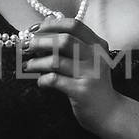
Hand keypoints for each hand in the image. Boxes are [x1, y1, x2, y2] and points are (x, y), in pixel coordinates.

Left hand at [21, 17, 121, 131]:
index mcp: (97, 45)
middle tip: (27, 47)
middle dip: (40, 42)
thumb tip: (45, 25)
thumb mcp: (89, 60)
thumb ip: (72, 44)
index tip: (36, 30)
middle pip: (63, 40)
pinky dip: (43, 80)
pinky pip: (54, 80)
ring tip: (28, 66)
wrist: (111, 113)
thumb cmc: (94, 84)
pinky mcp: (81, 90)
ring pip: (56, 61)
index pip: (74, 25)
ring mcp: (89, 74)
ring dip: (36, 62)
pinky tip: (41, 82)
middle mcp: (95, 56)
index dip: (52, 25)